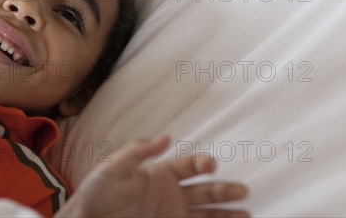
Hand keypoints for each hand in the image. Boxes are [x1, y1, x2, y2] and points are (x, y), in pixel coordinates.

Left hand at [56, 135, 249, 217]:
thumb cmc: (97, 191)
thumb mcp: (114, 167)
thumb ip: (138, 151)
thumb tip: (166, 137)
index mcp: (161, 173)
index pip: (190, 165)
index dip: (203, 163)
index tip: (211, 165)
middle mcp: (172, 194)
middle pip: (205, 190)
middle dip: (224, 191)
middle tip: (243, 191)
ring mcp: (172, 214)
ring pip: (206, 214)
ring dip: (226, 214)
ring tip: (248, 215)